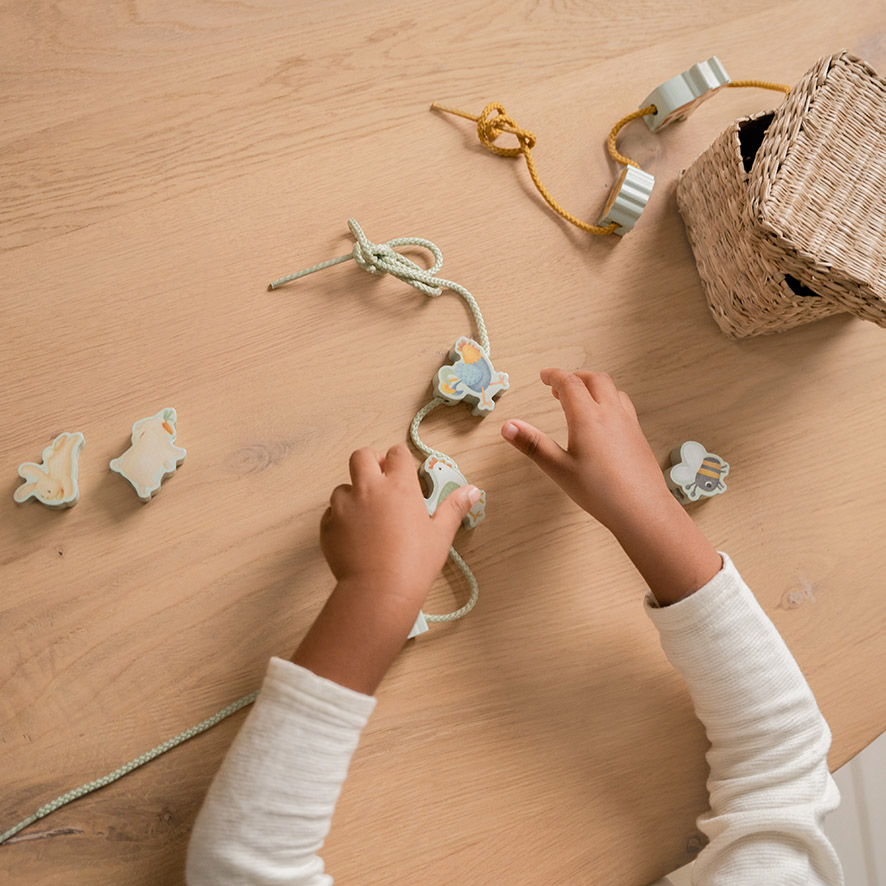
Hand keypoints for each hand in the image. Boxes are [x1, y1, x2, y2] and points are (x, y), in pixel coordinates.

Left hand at [293, 443, 480, 694]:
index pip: (397, 454)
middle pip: (362, 456)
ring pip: (344, 486)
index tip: (402, 471)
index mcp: (399, 486)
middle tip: (380, 478)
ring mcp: (344, 506)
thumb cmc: (413, 564)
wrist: (378, 591)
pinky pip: (331, 512)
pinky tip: (356, 535)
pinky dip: (341, 518)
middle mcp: (369, 489)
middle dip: (370, 461)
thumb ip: (454, 507)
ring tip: (368, 516)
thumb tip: (472, 491)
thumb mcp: (440, 534)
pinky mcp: (328, 525)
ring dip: (354, 493)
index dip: (400, 460)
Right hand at [501, 369, 721, 604]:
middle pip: (594, 379)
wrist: (642, 508)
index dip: (554, 375)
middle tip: (558, 388)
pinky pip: (623, 405)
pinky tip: (603, 419)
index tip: (544, 376)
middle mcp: (611, 413)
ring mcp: (628, 423)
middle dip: (575, 377)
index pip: (570, 383)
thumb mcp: (559, 469)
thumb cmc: (600, 492)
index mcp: (588, 417)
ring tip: (580, 400)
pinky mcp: (638, 435)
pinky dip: (608, 399)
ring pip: (612, 390)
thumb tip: (508, 426)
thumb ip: (533, 445)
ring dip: (594, 386)